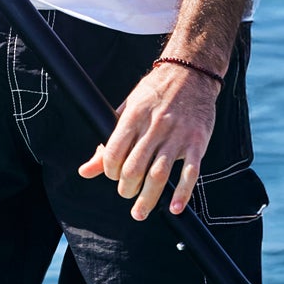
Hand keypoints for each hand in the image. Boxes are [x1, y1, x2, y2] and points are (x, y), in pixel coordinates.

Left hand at [79, 62, 219, 221]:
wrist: (191, 72)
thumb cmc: (155, 91)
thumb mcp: (127, 109)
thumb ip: (108, 141)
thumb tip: (85, 171)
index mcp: (134, 117)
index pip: (113, 153)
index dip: (108, 171)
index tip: (112, 176)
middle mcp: (155, 126)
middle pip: (134, 169)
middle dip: (126, 189)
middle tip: (127, 193)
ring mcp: (178, 135)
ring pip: (158, 174)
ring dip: (147, 199)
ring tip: (139, 212)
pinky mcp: (198, 141)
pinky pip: (190, 172)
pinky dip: (182, 193)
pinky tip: (173, 207)